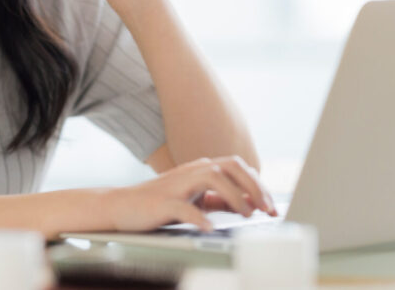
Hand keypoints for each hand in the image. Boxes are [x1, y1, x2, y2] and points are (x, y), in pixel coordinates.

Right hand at [104, 156, 277, 231]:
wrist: (122, 206)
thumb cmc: (160, 203)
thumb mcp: (196, 199)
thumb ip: (220, 200)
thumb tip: (251, 204)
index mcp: (202, 169)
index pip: (238, 168)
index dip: (259, 185)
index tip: (272, 206)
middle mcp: (192, 171)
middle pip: (231, 166)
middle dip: (254, 186)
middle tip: (267, 208)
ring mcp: (178, 185)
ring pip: (213, 178)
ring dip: (235, 196)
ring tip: (246, 215)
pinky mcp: (163, 201)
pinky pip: (185, 207)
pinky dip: (200, 217)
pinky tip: (210, 227)